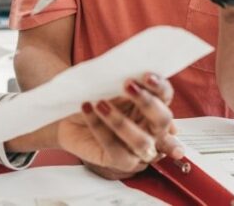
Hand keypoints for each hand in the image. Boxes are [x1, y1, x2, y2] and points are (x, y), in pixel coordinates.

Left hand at [57, 73, 183, 179]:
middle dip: (147, 103)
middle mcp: (152, 130)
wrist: (68, 117)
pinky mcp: (120, 161)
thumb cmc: (93, 98)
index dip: (159, 86)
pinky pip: (116, 150)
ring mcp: (138, 149)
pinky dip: (100, 129)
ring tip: (100, 103)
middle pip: (163, 120)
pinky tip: (88, 109)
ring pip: (142, 142)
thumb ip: (123, 81)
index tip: (145, 76)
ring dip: (121, 121)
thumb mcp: (108, 86)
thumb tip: (130, 72)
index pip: (165, 95)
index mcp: (154, 107)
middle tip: (127, 85)